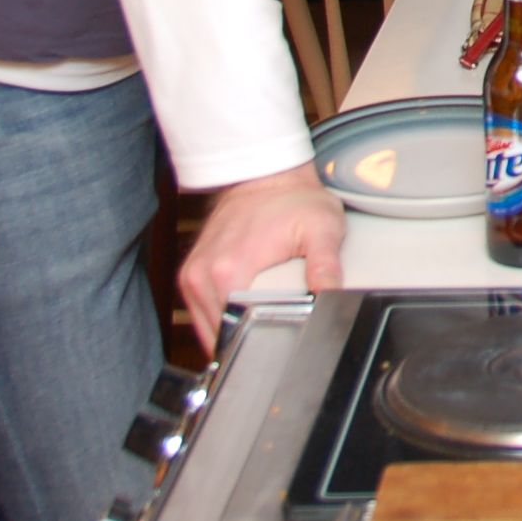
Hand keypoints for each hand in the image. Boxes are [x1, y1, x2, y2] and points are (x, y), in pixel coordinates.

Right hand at [180, 162, 343, 352]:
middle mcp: (202, 276)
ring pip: (210, 329)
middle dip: (250, 339)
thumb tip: (330, 296)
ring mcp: (192, 277)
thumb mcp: (321, 227)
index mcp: (229, 271)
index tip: (282, 344)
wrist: (264, 176)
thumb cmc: (292, 199)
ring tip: (262, 321)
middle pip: (222, 334)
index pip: (236, 332)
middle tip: (278, 333)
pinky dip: (223, 320)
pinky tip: (245, 313)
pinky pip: (203, 314)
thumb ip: (326, 265)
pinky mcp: (191, 276)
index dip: (262, 342)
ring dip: (234, 331)